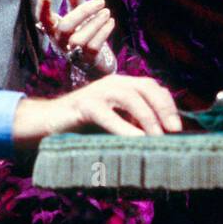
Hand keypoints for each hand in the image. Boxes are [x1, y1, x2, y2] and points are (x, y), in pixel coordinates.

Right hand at [12, 74, 181, 147]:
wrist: (46, 123)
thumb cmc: (83, 126)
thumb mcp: (114, 121)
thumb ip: (133, 123)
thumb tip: (161, 139)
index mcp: (121, 84)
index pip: (152, 86)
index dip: (167, 104)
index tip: (176, 127)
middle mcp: (112, 83)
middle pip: (146, 87)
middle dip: (163, 107)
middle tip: (173, 131)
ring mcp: (97, 92)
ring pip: (130, 97)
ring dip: (147, 118)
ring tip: (157, 138)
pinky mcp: (83, 105)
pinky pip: (107, 115)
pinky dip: (124, 128)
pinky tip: (136, 140)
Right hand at [36, 0, 115, 74]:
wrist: (91, 59)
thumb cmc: (81, 30)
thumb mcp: (77, 12)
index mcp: (53, 28)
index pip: (43, 19)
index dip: (42, 8)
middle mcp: (59, 41)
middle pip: (65, 27)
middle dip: (84, 12)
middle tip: (101, 1)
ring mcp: (72, 52)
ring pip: (80, 38)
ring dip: (96, 22)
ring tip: (107, 12)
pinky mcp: (86, 59)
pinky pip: (93, 46)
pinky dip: (103, 32)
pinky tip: (111, 22)